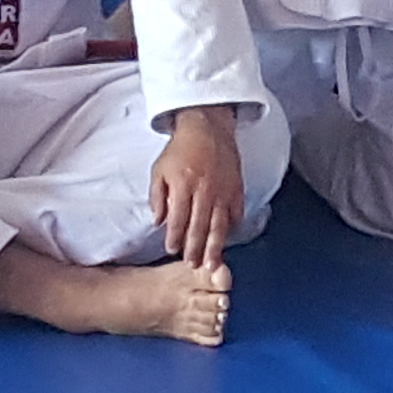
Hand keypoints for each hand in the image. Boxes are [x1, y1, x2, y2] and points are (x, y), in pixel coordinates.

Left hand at [147, 107, 246, 270]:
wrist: (206, 126)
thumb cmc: (180, 149)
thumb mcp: (159, 169)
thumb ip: (156, 196)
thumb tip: (157, 221)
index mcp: (183, 186)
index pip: (178, 220)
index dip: (174, 238)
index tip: (172, 250)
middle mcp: (204, 190)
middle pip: (199, 227)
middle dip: (196, 249)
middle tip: (193, 265)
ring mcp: (223, 190)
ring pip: (219, 225)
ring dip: (215, 246)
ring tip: (213, 263)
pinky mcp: (236, 187)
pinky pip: (236, 212)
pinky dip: (233, 227)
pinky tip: (229, 238)